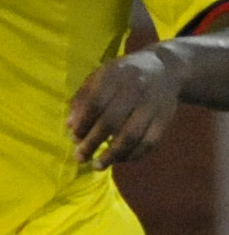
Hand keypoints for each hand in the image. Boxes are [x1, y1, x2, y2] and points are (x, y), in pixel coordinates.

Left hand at [68, 46, 182, 164]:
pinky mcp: (165, 119)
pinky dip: (133, 155)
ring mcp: (152, 105)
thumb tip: (70, 127)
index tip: (74, 138)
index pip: (96, 103)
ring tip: (97, 165)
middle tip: (80, 157)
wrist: (164, 68)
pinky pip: (149, 143)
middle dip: (93, 143)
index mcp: (115, 75)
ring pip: (132, 135)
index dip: (83, 123)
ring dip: (112, 155)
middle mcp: (135, 89)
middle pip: (112, 121)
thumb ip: (82, 99)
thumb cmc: (121, 76)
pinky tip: (119, 159)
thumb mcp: (99, 77)